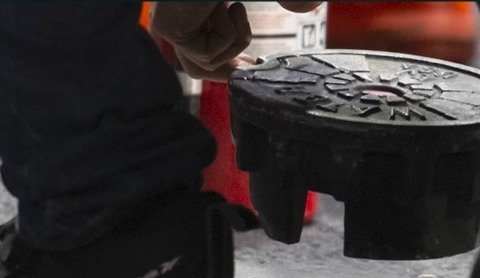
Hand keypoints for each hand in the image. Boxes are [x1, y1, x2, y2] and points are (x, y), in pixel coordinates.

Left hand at [150, 2, 323, 81]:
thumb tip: (309, 6)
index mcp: (191, 8)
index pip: (203, 49)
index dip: (229, 63)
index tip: (252, 64)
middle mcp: (176, 17)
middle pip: (197, 67)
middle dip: (229, 68)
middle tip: (251, 63)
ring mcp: (170, 24)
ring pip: (204, 64)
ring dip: (233, 43)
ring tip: (238, 11)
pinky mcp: (170, 29)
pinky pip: (206, 54)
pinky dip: (228, 35)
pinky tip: (230, 6)